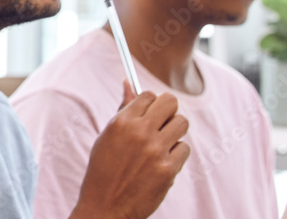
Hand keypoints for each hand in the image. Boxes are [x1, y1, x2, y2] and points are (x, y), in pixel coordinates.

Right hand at [68, 81, 189, 218]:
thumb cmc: (104, 168)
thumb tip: (128, 82)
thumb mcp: (108, 135)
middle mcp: (140, 132)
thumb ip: (123, 109)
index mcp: (121, 122)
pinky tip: (162, 160)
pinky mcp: (169, 169)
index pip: (148, 95)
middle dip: (168, 109)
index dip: (150, 102)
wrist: (106, 206)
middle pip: (170, 102)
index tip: (148, 111)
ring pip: (182, 123)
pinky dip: (176, 152)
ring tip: (162, 141)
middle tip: (161, 121)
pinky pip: (184, 148)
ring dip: (174, 130)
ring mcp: (156, 151)